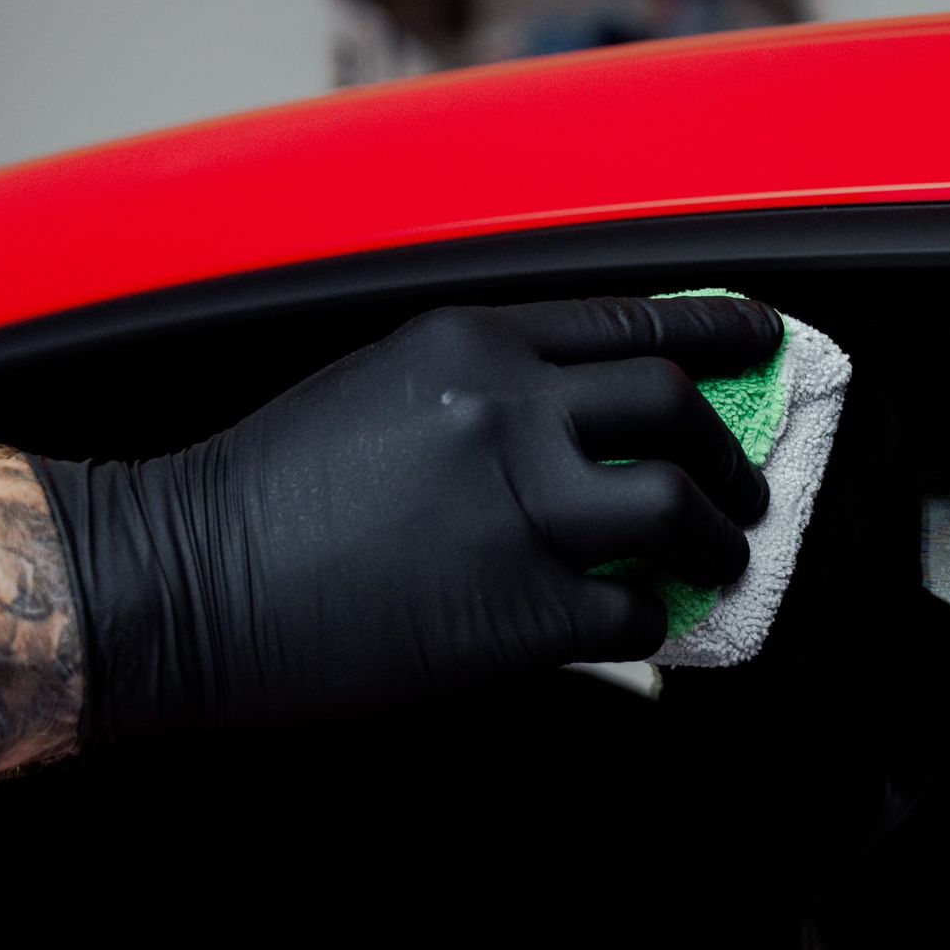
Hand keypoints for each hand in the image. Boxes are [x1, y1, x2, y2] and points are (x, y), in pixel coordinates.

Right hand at [33, 292, 779, 741]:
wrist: (182, 583)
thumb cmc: (263, 496)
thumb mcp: (378, 385)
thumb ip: (484, 388)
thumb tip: (580, 422)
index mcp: (469, 342)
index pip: (635, 323)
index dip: (720, 334)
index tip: (767, 342)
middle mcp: (505, 408)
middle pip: (677, 408)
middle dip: (731, 453)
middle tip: (744, 488)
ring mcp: (516, 508)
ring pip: (677, 508)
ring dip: (717, 540)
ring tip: (717, 560)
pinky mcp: (516, 608)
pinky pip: (633, 610)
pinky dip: (655, 620)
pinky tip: (641, 625)